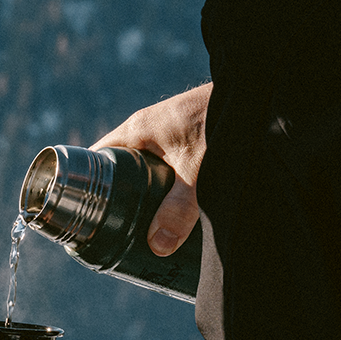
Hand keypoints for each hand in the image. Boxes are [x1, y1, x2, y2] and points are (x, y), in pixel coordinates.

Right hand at [95, 82, 210, 255]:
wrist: (255, 92)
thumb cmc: (221, 122)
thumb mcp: (196, 172)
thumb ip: (178, 209)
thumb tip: (157, 247)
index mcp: (136, 129)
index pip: (97, 157)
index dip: (87, 184)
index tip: (85, 215)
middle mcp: (147, 129)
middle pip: (120, 167)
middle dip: (120, 198)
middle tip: (118, 232)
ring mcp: (168, 131)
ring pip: (145, 167)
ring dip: (146, 193)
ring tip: (146, 227)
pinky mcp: (188, 136)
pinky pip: (165, 164)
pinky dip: (166, 185)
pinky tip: (177, 207)